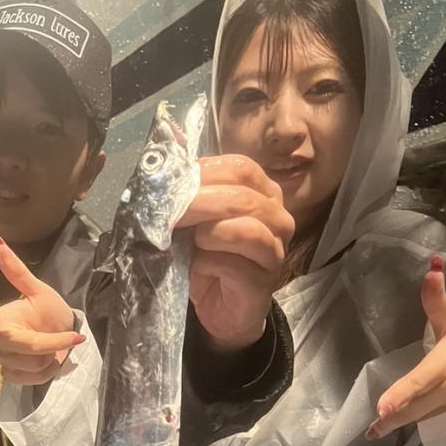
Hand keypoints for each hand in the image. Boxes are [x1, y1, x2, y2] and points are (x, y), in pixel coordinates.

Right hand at [0, 236, 84, 383]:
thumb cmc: (50, 311)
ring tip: (53, 349)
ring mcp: (6, 361)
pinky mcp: (15, 377)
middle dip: (48, 342)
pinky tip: (50, 362)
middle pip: (21, 346)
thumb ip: (18, 271)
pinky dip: (50, 370)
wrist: (66, 333)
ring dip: (51, 357)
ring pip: (30, 364)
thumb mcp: (39, 290)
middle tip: (64, 336)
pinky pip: (33, 378)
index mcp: (1, 318)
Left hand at [176, 155, 294, 352]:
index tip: (171, 187)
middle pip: (242, 195)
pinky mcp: (264, 281)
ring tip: (189, 240)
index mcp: (262, 193)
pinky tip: (198, 266)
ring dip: (207, 231)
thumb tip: (170, 136)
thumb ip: (188, 184)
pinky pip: (236, 263)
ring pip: (246, 226)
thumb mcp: (194, 220)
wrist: (220, 309)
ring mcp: (275, 249)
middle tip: (169, 214)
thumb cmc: (208, 260)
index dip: (204, 173)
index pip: (240, 168)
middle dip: (198, 202)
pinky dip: (209, 261)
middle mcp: (277, 217)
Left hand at [368, 258, 445, 438]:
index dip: (403, 395)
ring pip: (429, 419)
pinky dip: (426, 433)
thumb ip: (438, 302)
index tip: (382, 408)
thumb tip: (432, 266)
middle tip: (376, 427)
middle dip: (399, 416)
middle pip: (422, 405)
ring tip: (376, 431)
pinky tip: (394, 435)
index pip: (422, 379)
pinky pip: (443, 429)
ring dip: (404, 425)